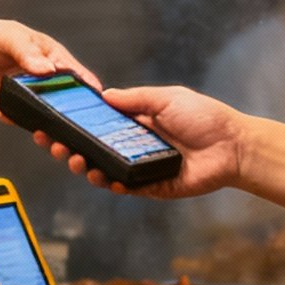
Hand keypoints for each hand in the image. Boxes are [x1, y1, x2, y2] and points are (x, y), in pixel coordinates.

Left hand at [0, 19, 97, 113]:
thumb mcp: (7, 36)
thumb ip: (26, 52)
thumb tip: (46, 69)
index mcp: (49, 56)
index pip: (74, 73)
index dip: (87, 86)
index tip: (96, 100)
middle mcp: (41, 77)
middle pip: (62, 98)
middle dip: (70, 110)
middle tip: (74, 120)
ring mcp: (25, 94)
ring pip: (44, 113)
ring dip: (47, 121)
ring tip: (49, 129)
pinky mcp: (7, 107)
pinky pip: (18, 119)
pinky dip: (17, 121)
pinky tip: (13, 117)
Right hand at [27, 85, 244, 198]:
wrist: (234, 145)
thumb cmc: (205, 117)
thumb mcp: (166, 98)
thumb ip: (135, 99)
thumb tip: (104, 95)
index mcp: (134, 123)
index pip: (96, 125)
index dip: (73, 125)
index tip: (50, 121)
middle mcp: (133, 146)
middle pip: (92, 150)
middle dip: (68, 147)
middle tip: (52, 143)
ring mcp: (140, 168)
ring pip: (103, 171)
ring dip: (84, 167)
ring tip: (75, 160)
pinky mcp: (152, 187)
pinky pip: (126, 189)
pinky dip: (111, 184)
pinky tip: (102, 177)